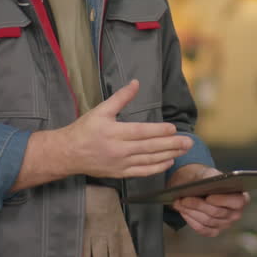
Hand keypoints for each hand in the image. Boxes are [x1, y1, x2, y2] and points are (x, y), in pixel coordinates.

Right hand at [61, 80, 191, 178]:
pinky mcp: (120, 173)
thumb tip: (136, 83)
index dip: (158, 131)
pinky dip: (156, 168)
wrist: (68, 153)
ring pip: (148, 160)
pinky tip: (168, 162)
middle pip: (149, 147)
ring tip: (183, 150)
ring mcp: (120, 164)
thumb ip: (121, 97)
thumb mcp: (101, 110)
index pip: (141, 132)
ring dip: (168, 155)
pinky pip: (142, 172)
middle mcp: (118, 150)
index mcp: (114, 132)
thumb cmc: (84, 129)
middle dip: (171, 144)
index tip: (173, 128)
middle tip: (188, 142)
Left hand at [168, 164, 248, 236]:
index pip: (237, 202)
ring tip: (179, 203)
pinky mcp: (215, 231)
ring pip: (207, 221)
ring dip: (191, 212)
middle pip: (217, 212)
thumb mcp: (210, 173)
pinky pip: (202, 229)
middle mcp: (236, 213)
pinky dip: (191, 221)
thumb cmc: (208, 179)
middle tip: (184, 199)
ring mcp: (225, 224)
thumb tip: (208, 182)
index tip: (209, 197)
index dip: (223, 200)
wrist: (200, 187)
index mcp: (241, 197)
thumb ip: (211, 177)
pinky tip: (183, 212)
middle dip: (199, 205)